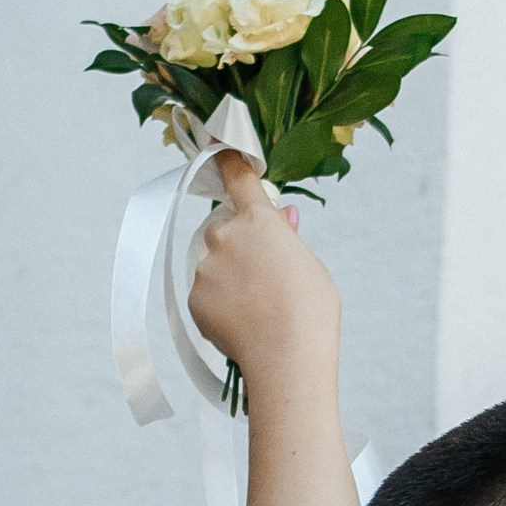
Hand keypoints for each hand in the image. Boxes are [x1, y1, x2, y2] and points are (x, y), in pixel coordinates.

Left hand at [187, 149, 340, 388]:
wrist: (287, 356)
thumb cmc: (310, 311)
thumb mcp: (310, 265)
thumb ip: (288, 238)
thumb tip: (283, 218)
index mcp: (260, 221)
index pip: (239, 179)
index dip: (229, 162)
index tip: (218, 149)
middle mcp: (226, 236)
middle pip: (222, 228)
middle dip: (236, 244)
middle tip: (262, 276)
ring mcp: (206, 267)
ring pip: (213, 265)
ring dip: (228, 278)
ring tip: (258, 309)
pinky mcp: (195, 297)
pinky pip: (205, 294)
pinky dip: (220, 305)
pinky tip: (244, 323)